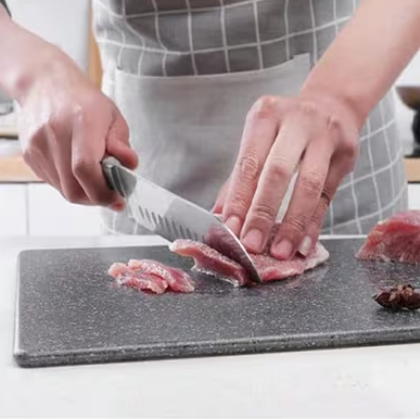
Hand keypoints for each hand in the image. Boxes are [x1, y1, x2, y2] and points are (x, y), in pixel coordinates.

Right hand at [19, 46, 137, 209]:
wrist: (45, 84)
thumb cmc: (82, 99)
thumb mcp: (112, 117)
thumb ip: (122, 144)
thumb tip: (129, 165)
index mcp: (81, 123)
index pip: (86, 169)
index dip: (103, 191)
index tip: (118, 198)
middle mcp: (55, 135)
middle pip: (73, 188)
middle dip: (96, 198)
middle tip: (111, 194)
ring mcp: (38, 146)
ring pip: (63, 190)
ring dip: (84, 193)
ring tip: (97, 180)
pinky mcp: (30, 155)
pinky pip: (53, 182)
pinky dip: (70, 184)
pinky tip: (79, 172)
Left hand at [216, 94, 359, 258]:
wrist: (332, 104)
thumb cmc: (286, 127)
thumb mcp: (260, 139)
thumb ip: (240, 177)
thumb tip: (220, 214)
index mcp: (266, 116)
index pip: (249, 163)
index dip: (238, 198)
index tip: (230, 228)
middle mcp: (297, 121)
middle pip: (278, 172)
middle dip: (262, 212)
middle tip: (252, 244)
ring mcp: (326, 135)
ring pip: (309, 186)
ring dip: (293, 223)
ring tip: (280, 250)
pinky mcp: (347, 154)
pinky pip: (327, 196)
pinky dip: (314, 224)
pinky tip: (304, 244)